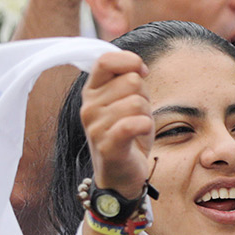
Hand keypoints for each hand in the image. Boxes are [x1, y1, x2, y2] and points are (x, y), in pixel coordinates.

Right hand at [81, 51, 151, 197]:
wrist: (121, 174)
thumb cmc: (127, 134)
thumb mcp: (126, 100)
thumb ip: (127, 78)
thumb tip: (138, 67)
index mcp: (91, 91)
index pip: (106, 60)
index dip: (130, 62)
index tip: (141, 73)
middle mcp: (88, 107)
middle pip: (131, 81)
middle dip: (144, 96)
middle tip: (137, 115)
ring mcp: (95, 127)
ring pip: (137, 102)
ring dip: (146, 114)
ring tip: (137, 128)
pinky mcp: (107, 146)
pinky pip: (133, 124)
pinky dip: (145, 126)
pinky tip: (141, 134)